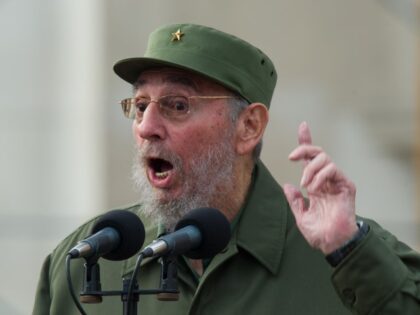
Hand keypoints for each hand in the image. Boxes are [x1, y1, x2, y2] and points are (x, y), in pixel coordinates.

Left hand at [283, 122, 357, 254]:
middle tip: (292, 157)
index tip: (302, 126)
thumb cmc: (319, 232)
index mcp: (315, 184)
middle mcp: (326, 180)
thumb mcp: (300, 215)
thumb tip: (287, 185)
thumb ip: (294, 200)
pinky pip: (333, 169)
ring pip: (325, 158)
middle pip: (317, 152)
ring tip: (306, 185)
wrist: (331, 243)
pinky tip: (315, 188)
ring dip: (310, 169)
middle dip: (304, 148)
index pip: (310, 159)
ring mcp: (337, 182)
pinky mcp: (346, 185)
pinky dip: (321, 176)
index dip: (306, 142)